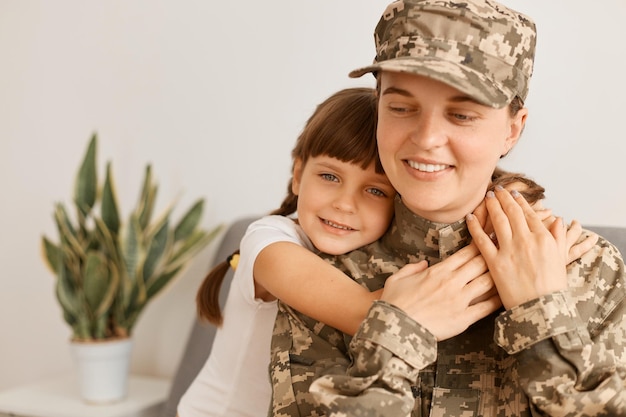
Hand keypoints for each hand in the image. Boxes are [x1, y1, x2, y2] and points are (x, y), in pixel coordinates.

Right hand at [380, 245, 501, 340]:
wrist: (396, 327)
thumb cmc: (394, 303)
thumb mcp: (397, 279)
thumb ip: (411, 268)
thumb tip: (423, 263)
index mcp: (438, 271)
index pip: (465, 253)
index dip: (480, 244)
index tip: (490, 237)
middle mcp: (452, 282)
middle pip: (480, 263)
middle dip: (495, 254)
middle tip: (508, 248)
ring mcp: (459, 300)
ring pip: (487, 282)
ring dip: (500, 275)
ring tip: (512, 270)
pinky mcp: (463, 318)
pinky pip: (486, 307)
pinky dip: (497, 301)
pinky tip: (506, 296)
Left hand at [466, 186, 567, 309]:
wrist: (541, 310)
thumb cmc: (552, 288)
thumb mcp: (561, 260)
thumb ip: (559, 238)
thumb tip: (558, 220)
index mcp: (544, 239)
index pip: (529, 214)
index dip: (520, 202)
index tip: (513, 194)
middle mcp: (526, 240)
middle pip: (512, 213)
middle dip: (504, 198)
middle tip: (497, 190)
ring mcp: (510, 250)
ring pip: (498, 221)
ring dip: (491, 206)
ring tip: (486, 197)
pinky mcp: (495, 262)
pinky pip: (482, 240)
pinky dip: (475, 227)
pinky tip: (470, 217)